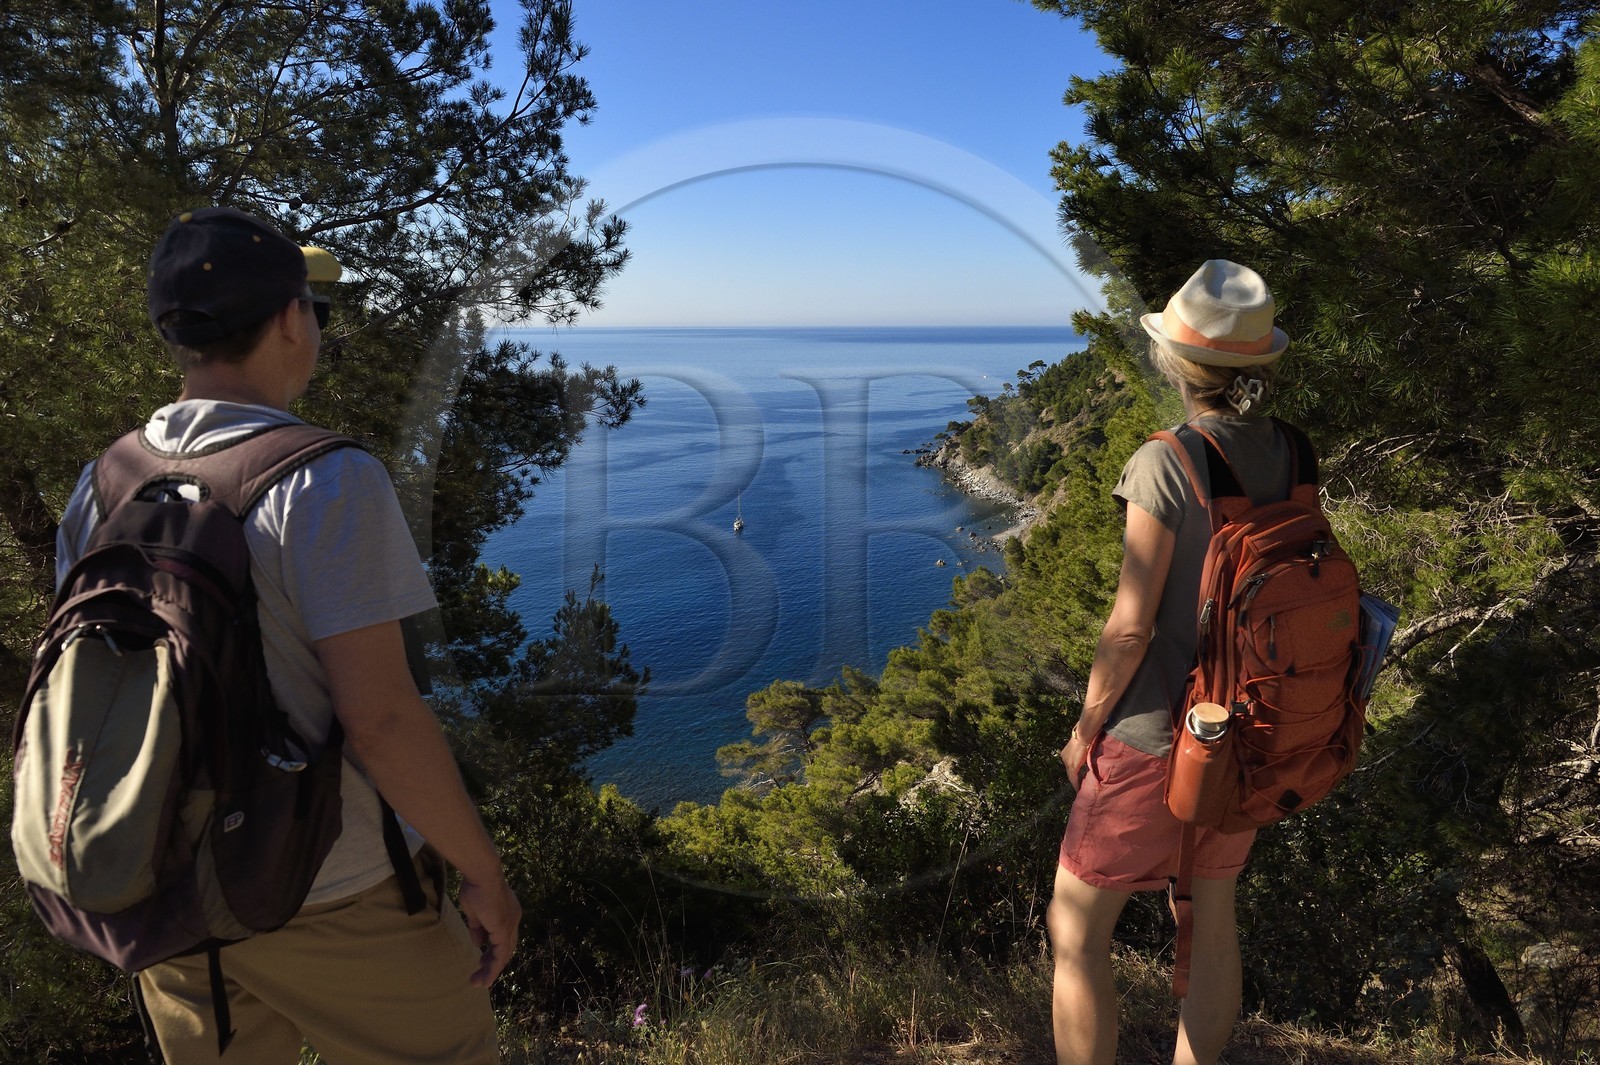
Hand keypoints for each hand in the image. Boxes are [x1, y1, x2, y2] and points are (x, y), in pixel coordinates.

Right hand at [457, 872, 521, 987]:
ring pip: (503, 955)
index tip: (482, 960)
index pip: (504, 938)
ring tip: (479, 983)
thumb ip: (478, 929)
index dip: (493, 950)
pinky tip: (485, 979)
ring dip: (491, 971)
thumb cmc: (476, 887)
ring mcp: (510, 926)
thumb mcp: (475, 912)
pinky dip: (493, 969)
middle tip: (480, 976)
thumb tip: (478, 944)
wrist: (482, 875)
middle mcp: (513, 921)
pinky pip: (500, 956)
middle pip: (505, 948)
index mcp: (508, 914)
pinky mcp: (504, 931)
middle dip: (492, 964)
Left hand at [1060, 730, 1090, 791]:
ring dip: (1075, 782)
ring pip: (1070, 775)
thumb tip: (1087, 754)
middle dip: (1074, 778)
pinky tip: (1078, 789)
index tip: (1076, 778)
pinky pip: (1073, 778)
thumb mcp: (1082, 745)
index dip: (1073, 772)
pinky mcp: (1072, 766)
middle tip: (1078, 786)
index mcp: (1066, 753)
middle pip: (1069, 771)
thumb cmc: (1084, 736)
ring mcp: (1067, 762)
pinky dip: (1076, 783)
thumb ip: (1082, 751)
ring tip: (1079, 788)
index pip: (1069, 765)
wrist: (1083, 734)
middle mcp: (1064, 758)